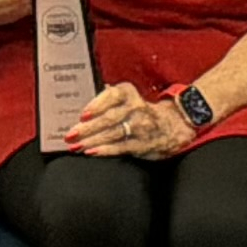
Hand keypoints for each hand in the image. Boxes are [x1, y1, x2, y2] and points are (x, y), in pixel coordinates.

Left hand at [65, 81, 193, 159]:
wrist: (175, 125)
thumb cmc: (144, 111)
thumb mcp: (130, 98)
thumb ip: (109, 97)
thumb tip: (87, 94)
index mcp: (130, 94)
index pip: (112, 96)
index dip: (97, 104)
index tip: (83, 114)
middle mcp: (136, 108)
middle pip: (109, 118)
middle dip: (87, 128)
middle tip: (70, 134)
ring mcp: (140, 127)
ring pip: (113, 134)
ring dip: (92, 140)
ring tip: (76, 145)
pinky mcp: (143, 144)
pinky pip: (121, 147)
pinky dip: (105, 150)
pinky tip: (92, 152)